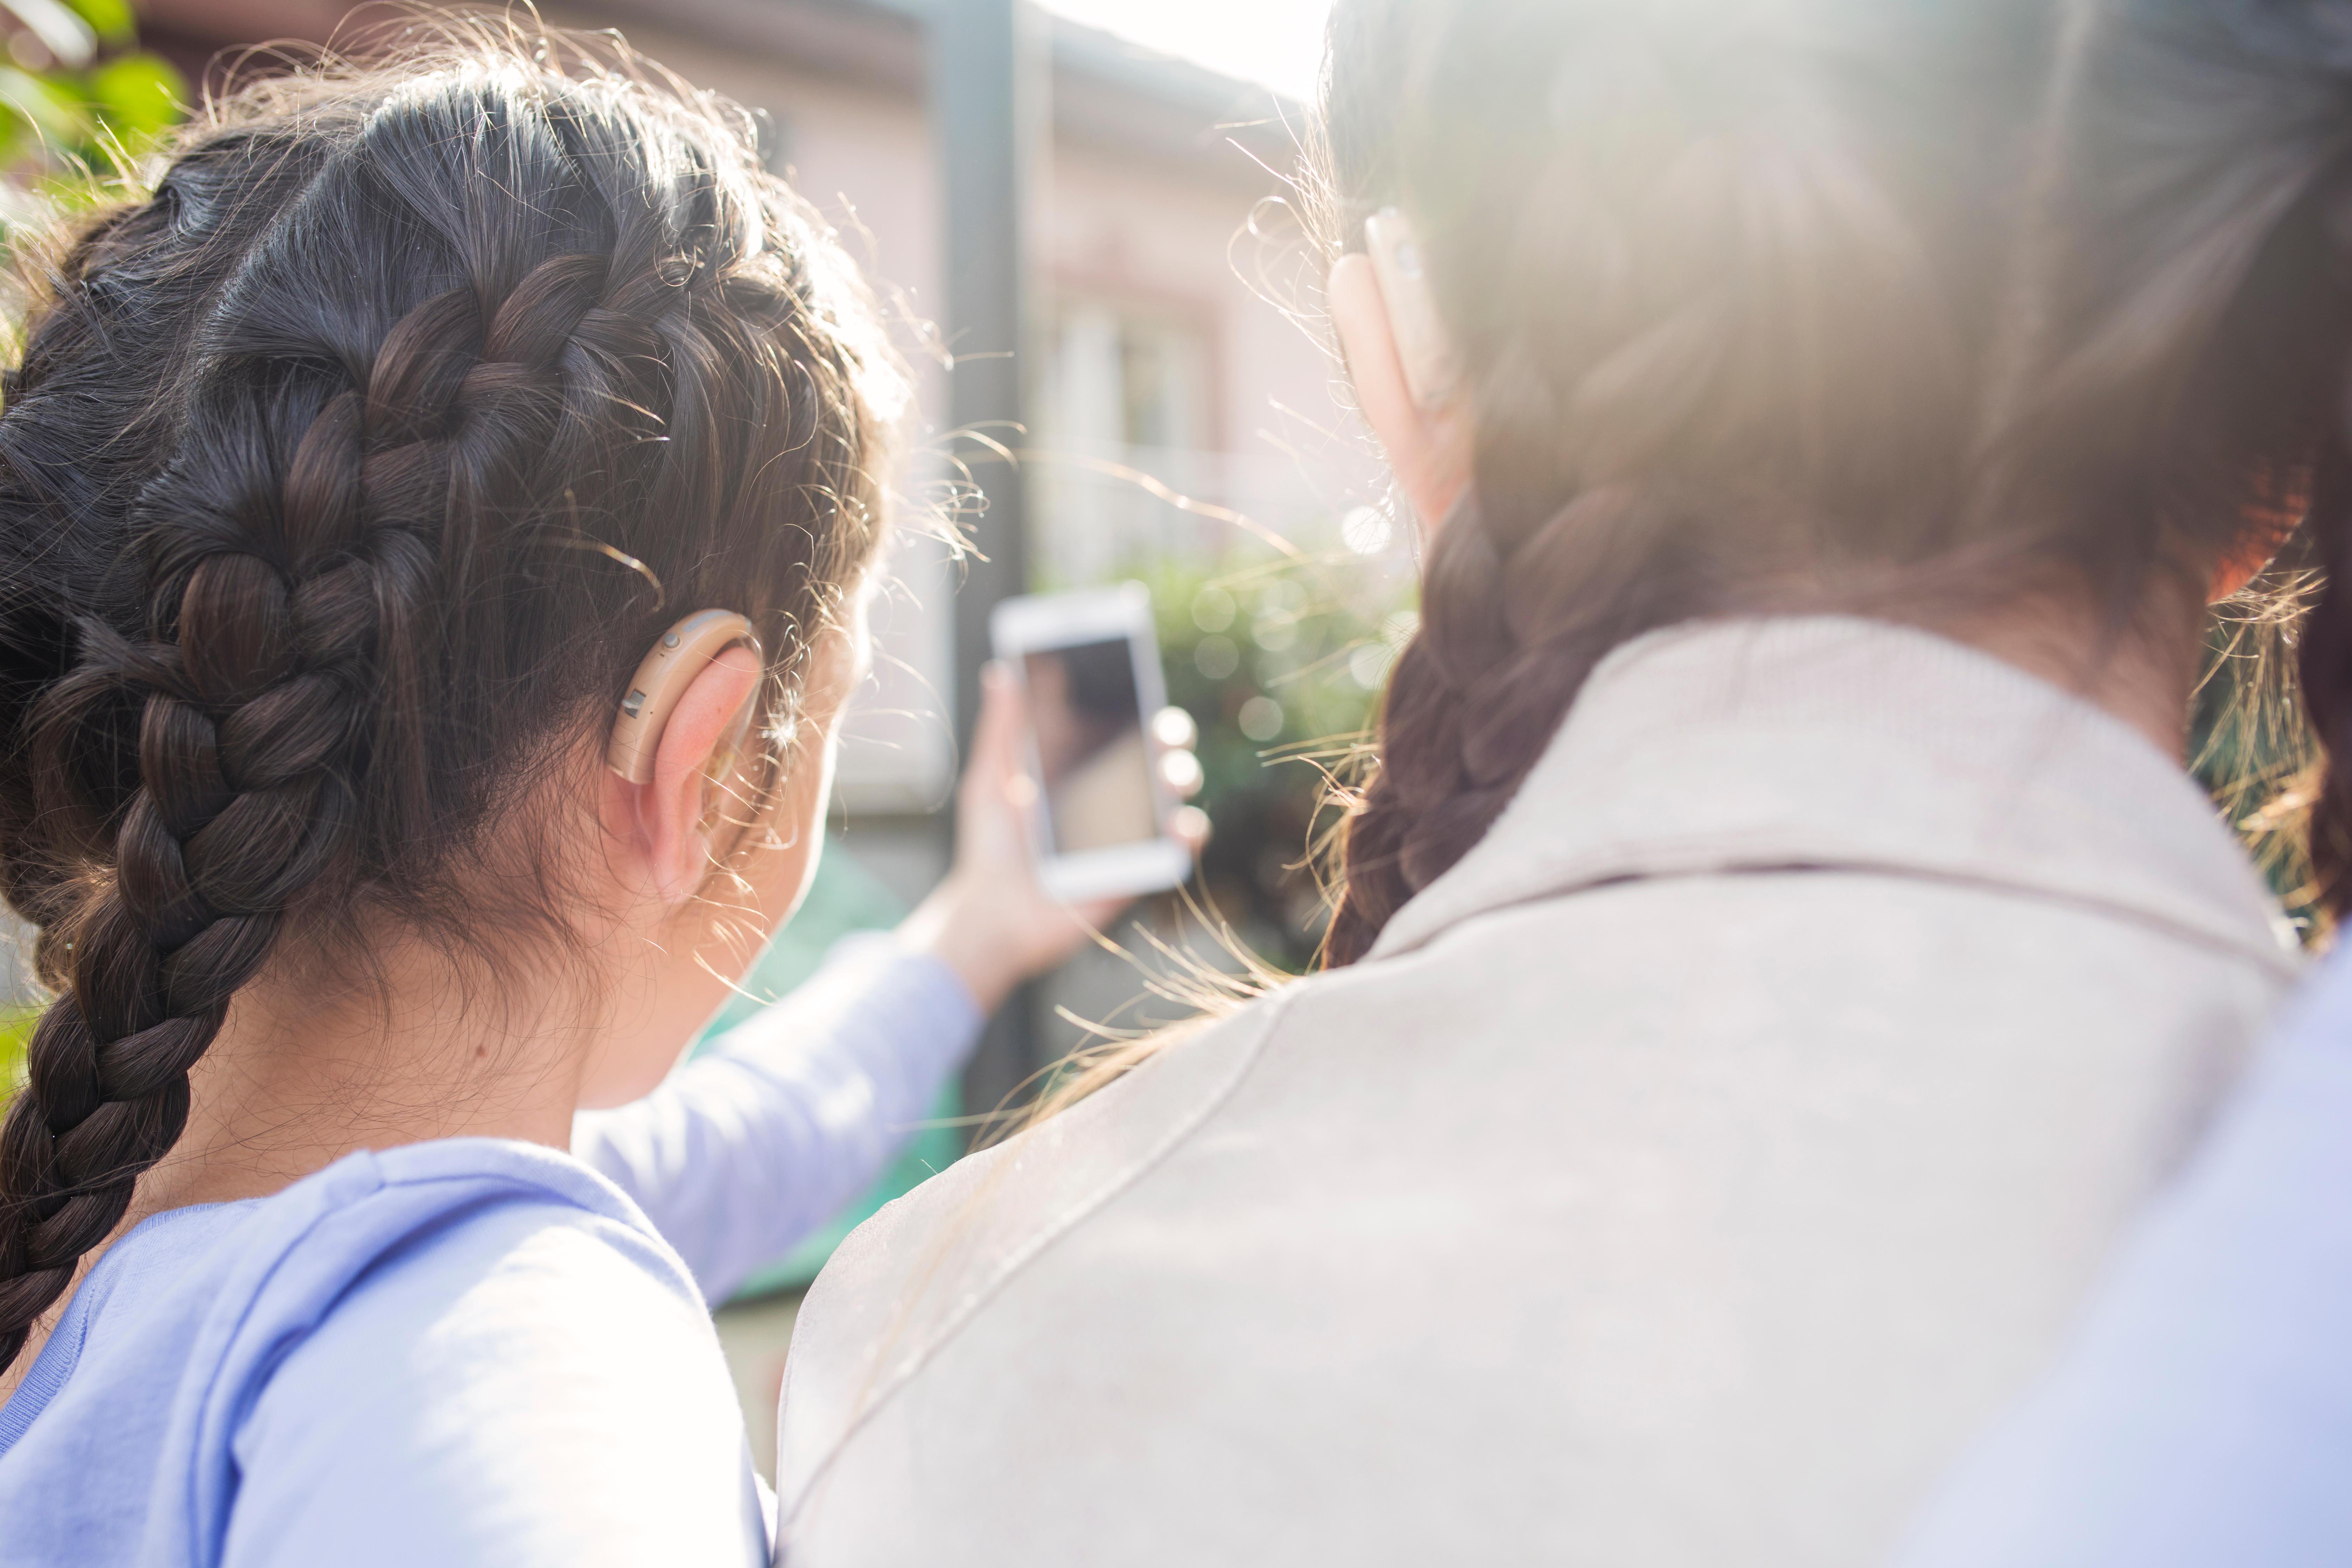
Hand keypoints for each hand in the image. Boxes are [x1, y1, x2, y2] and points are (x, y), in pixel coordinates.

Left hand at [898, 663, 1204, 1013]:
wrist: (989, 915)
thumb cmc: (987, 850)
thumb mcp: (990, 781)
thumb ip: (1000, 728)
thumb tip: (1000, 672)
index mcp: (1081, 777)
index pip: (1120, 733)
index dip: (1138, 707)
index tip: (1143, 683)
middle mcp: (1111, 805)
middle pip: (1155, 760)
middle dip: (1171, 738)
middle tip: (1165, 731)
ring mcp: (1128, 840)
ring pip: (1173, 801)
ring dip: (1183, 780)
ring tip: (1173, 776)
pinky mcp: (1136, 876)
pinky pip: (1176, 854)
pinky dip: (1188, 836)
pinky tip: (1182, 823)